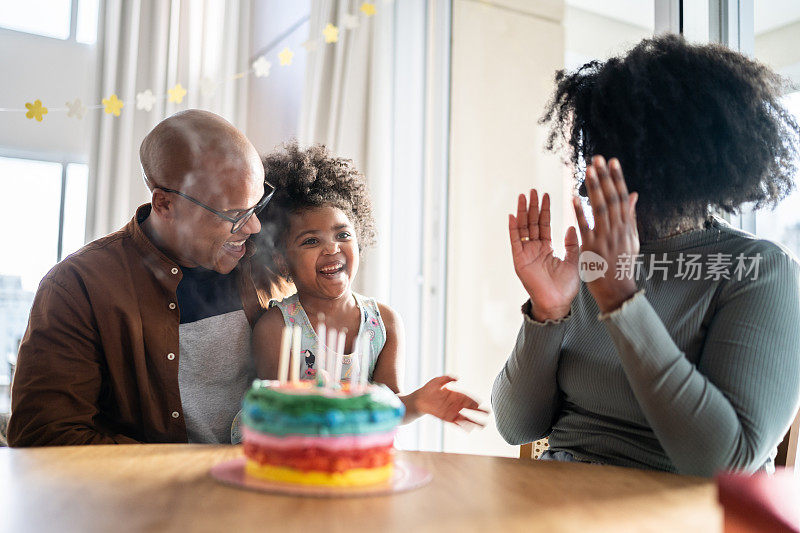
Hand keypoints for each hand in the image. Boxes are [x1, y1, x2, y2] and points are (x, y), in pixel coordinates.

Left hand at [408, 376, 487, 427]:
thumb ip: (448, 378)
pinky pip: (455, 423)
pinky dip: (461, 427)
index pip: (467, 398)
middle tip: (488, 413)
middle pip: (469, 408)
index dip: (474, 401)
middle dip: (478, 411)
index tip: (481, 403)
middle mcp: (454, 404)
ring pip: (465, 418)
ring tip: (482, 425)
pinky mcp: (445, 418)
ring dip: (473, 422)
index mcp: (455, 395)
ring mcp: (450, 412)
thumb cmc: (428, 389)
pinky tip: (468, 429)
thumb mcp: (438, 380)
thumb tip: (457, 378)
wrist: (418, 399)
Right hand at [509, 190, 579, 320]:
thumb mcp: (574, 260)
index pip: (544, 224)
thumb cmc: (566, 287)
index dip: (545, 210)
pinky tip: (513, 216)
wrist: (558, 303)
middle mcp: (534, 249)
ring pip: (523, 228)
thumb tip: (573, 225)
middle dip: (532, 206)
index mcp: (546, 249)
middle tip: (533, 190)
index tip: (546, 195)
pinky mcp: (519, 260)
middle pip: (532, 223)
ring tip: (523, 196)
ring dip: (522, 212)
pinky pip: (515, 241)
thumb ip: (572, 243)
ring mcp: (526, 254)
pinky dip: (513, 229)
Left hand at [573, 156, 639, 313]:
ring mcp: (605, 238)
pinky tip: (573, 198)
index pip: (622, 197)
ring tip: (588, 171)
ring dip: (593, 189)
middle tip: (597, 159)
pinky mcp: (591, 248)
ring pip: (599, 209)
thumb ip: (630, 216)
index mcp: (627, 226)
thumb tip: (634, 194)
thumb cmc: (622, 262)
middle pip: (611, 199)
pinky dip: (579, 212)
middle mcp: (617, 230)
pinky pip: (584, 227)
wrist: (617, 289)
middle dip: (605, 178)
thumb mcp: (631, 238)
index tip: (613, 161)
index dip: (617, 178)